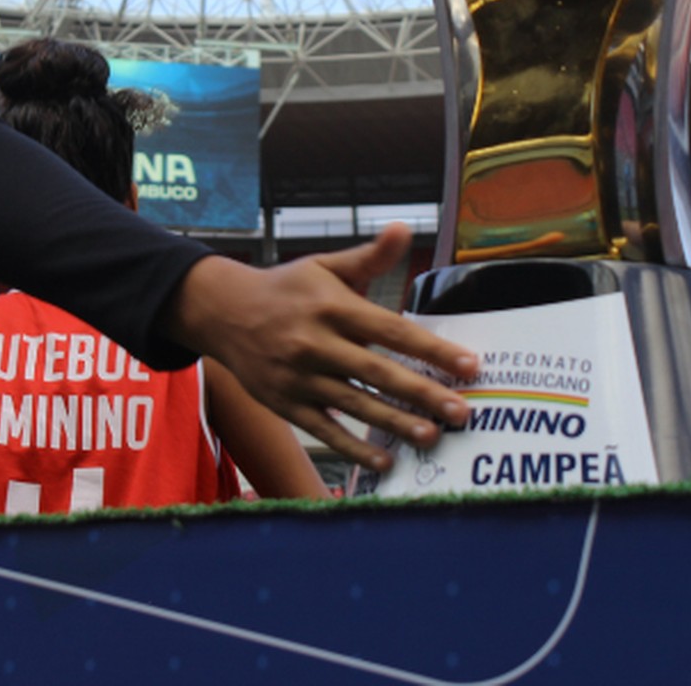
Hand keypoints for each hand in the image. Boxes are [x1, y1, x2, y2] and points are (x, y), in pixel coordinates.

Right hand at [167, 224, 477, 469]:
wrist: (222, 312)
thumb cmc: (286, 288)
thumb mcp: (324, 265)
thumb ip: (370, 256)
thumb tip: (404, 228)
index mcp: (333, 306)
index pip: (392, 330)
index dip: (432, 349)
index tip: (469, 364)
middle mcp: (316, 342)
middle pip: (378, 372)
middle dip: (422, 393)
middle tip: (461, 412)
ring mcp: (299, 376)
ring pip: (355, 404)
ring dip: (395, 423)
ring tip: (431, 436)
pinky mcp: (285, 403)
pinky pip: (325, 430)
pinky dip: (354, 447)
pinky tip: (384, 461)